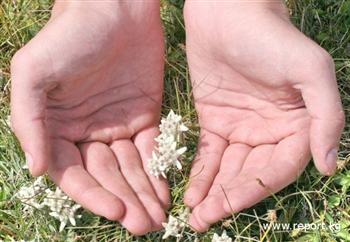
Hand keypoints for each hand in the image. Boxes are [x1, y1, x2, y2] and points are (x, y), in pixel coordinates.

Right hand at [11, 1, 167, 234]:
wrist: (117, 9)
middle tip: (143, 226)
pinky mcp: (145, 117)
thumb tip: (36, 170)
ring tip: (155, 219)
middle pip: (105, 177)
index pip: (73, 173)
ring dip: (142, 195)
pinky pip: (150, 151)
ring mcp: (117, 126)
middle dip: (124, 202)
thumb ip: (29, 120)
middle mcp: (87, 132)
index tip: (114, 212)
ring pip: (130, 169)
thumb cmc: (71, 35)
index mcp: (57, 127)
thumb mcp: (34, 72)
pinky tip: (163, 193)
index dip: (92, 195)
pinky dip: (156, 173)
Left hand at [183, 1, 343, 230]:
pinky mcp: (214, 122)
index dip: (253, 191)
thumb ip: (326, 117)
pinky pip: (208, 155)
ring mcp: (240, 129)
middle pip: (249, 175)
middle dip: (226, 199)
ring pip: (227, 170)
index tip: (226, 207)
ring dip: (211, 193)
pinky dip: (200, 174)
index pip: (277, 170)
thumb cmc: (272, 38)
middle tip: (202, 221)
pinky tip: (190, 193)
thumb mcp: (311, 71)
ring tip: (194, 215)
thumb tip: (328, 166)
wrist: (227, 14)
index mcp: (296, 127)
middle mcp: (269, 133)